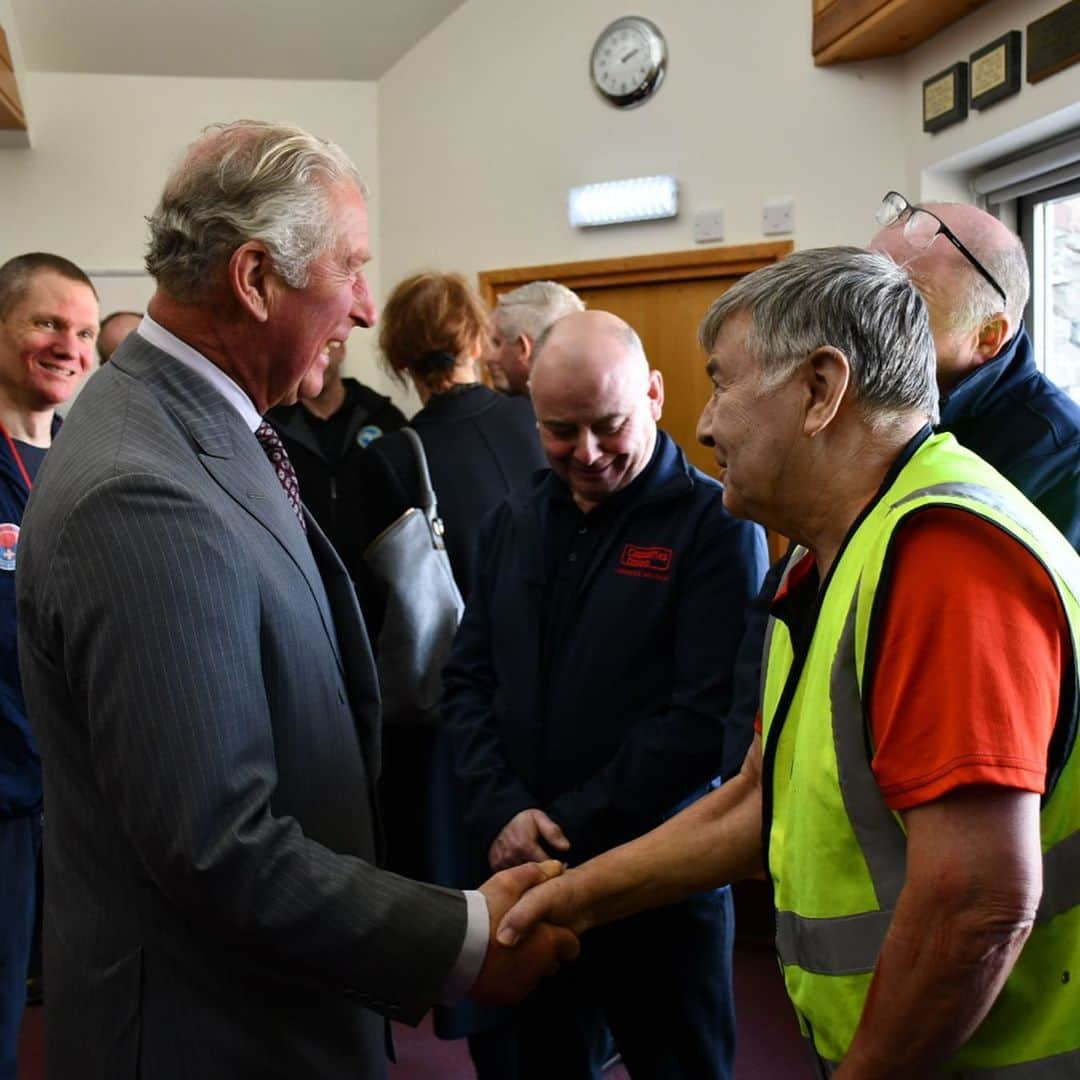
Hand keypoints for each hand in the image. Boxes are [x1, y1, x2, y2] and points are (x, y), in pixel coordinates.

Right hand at [469, 860, 579, 1005]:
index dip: (558, 934)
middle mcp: (538, 969)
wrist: (451, 947)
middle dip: (540, 950)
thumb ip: (535, 874)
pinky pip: (509, 987)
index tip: (544, 928)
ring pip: (529, 976)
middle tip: (519, 934)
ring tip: (500, 947)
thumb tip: (556, 866)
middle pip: (550, 962)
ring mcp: (520, 987)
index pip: (570, 945)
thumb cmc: (484, 912)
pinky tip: (489, 962)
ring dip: (522, 965)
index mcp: (547, 943)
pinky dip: (503, 978)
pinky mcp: (500, 998)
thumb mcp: (509, 882)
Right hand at [488, 808, 569, 870]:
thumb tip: (566, 847)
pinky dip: (518, 878)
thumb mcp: (540, 819)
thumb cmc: (524, 820)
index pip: (545, 866)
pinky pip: (510, 878)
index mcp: (524, 845)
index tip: (562, 866)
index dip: (555, 868)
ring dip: (530, 878)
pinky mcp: (495, 866)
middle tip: (551, 870)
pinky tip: (524, 872)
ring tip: (538, 871)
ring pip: (521, 879)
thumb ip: (553, 832)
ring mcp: (501, 861)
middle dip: (543, 874)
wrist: (501, 818)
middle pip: (533, 875)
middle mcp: (511, 855)